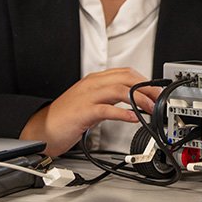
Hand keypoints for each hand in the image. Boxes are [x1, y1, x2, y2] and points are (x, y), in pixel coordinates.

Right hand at [20, 67, 159, 156]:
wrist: (41, 129)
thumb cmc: (66, 118)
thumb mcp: (92, 103)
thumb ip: (110, 100)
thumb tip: (133, 102)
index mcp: (95, 80)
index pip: (126, 73)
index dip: (145, 80)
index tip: (156, 91)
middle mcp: (92, 84)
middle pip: (126, 78)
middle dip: (147, 88)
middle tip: (159, 100)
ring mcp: (87, 97)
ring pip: (119, 90)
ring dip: (139, 99)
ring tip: (151, 109)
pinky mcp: (83, 112)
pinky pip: (107, 109)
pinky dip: (123, 113)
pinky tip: (133, 118)